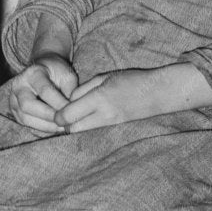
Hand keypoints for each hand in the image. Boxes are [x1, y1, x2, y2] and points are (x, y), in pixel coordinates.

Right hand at [11, 53, 79, 134]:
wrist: (43, 69)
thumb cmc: (57, 73)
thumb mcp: (67, 75)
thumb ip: (70, 91)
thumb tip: (72, 111)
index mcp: (33, 73)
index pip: (44, 91)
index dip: (59, 104)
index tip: (74, 112)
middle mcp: (19, 85)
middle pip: (27, 105)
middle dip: (49, 117)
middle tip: (66, 123)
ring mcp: (13, 98)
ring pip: (24, 118)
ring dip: (45, 126)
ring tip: (62, 127)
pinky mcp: (14, 111)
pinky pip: (25, 124)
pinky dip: (41, 129)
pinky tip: (55, 128)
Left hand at [55, 68, 185, 131]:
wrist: (159, 93)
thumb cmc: (131, 79)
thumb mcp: (104, 77)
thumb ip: (84, 89)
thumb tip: (68, 100)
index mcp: (98, 98)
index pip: (69, 115)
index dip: (57, 116)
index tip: (53, 113)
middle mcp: (104, 115)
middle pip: (74, 129)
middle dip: (64, 126)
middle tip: (58, 119)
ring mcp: (111, 124)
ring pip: (84, 133)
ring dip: (75, 128)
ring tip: (70, 121)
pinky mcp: (117, 129)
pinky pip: (95, 133)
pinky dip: (87, 130)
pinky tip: (84, 124)